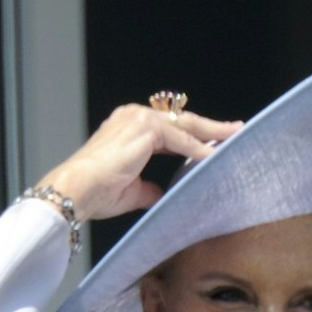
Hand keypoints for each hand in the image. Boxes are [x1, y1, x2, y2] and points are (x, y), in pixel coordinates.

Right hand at [35, 103, 240, 222]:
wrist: (76, 190)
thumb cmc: (95, 193)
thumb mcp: (130, 190)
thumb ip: (149, 188)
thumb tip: (161, 194)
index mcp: (128, 127)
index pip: (169, 129)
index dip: (192, 136)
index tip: (213, 141)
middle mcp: (133, 116)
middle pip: (181, 121)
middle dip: (210, 127)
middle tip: (234, 129)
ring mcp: (139, 119)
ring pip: (185, 125)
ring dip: (211, 133)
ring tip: (233, 138)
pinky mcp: (145, 128)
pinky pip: (180, 139)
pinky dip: (197, 149)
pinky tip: (213, 157)